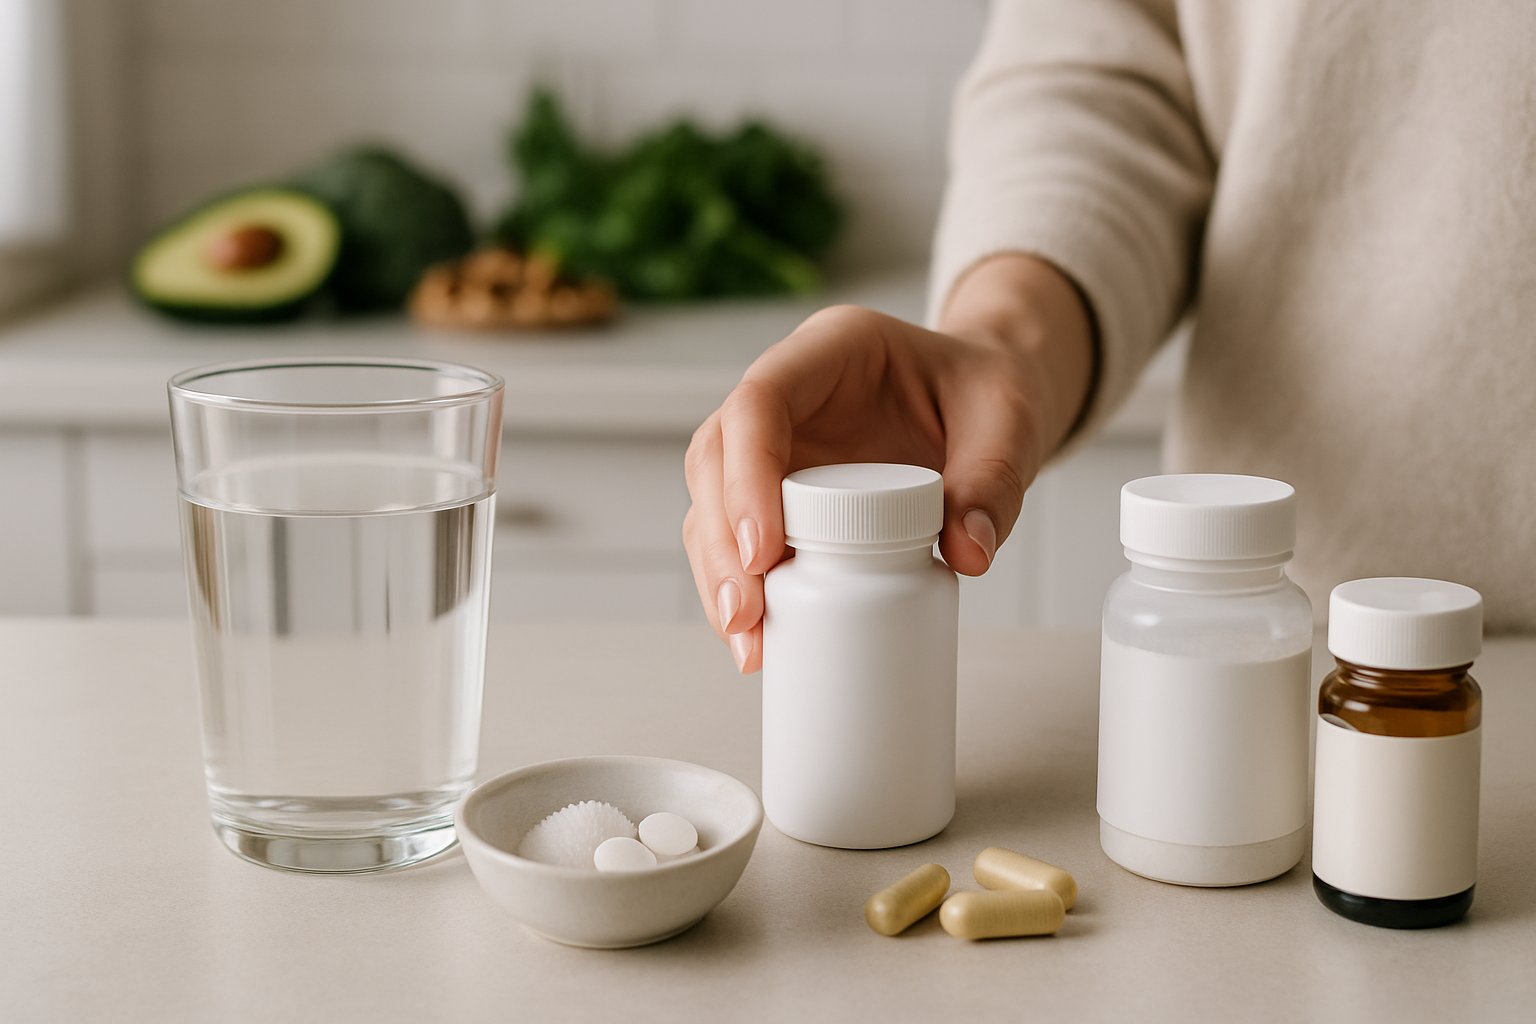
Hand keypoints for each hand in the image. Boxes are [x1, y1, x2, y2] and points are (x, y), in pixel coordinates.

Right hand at [682, 254, 1093, 672]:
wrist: (987, 405)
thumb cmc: (989, 394)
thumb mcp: (1009, 422)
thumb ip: (995, 481)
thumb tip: (968, 555)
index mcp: (833, 349)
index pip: (760, 401)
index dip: (747, 475)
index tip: (764, 552)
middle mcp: (789, 394)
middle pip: (716, 456)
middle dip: (721, 540)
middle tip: (746, 615)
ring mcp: (778, 443)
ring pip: (713, 501)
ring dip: (720, 573)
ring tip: (749, 642)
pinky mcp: (780, 492)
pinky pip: (740, 536)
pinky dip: (744, 587)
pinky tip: (759, 638)